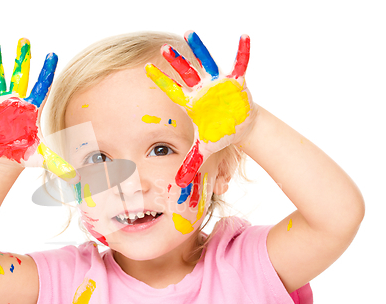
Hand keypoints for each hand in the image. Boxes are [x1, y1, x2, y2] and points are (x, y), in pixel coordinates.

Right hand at [0, 38, 78, 182]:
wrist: (4, 157)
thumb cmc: (23, 153)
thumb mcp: (40, 158)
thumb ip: (57, 163)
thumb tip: (74, 176)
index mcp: (32, 109)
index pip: (42, 88)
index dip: (47, 73)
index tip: (53, 55)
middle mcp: (16, 101)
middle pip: (21, 77)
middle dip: (23, 60)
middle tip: (25, 41)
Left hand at [146, 31, 255, 186]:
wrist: (241, 126)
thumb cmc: (220, 133)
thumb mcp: (206, 149)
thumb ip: (192, 164)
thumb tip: (180, 183)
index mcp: (193, 103)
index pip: (173, 91)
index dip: (161, 81)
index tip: (146, 68)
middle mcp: (202, 90)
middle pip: (186, 74)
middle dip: (176, 62)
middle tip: (163, 49)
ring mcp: (218, 84)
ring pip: (207, 63)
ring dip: (200, 49)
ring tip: (189, 33)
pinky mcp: (236, 81)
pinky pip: (240, 63)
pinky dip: (243, 51)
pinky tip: (244, 37)